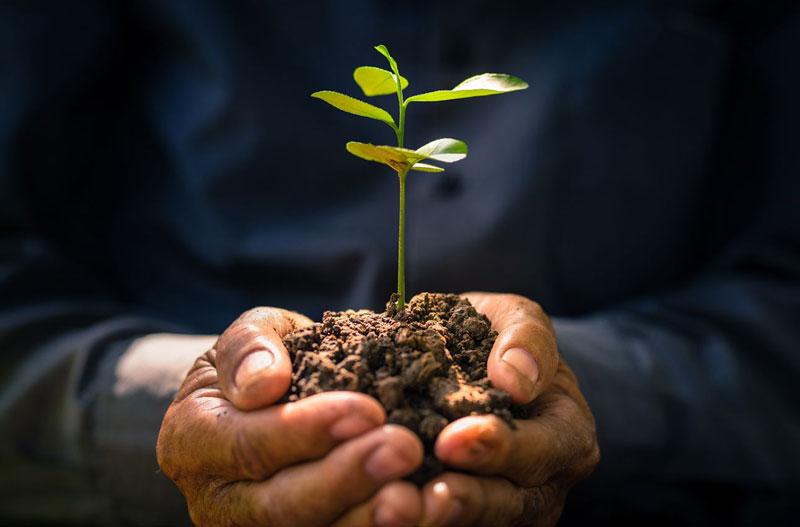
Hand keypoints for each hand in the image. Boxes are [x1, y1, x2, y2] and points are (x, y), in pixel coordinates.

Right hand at [156, 307, 424, 525]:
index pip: (246, 445)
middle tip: (404, 448)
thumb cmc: (264, 361)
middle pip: (278, 508)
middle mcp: (216, 500)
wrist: (272, 399)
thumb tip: (263, 383)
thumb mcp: (251, 335)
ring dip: (365, 520)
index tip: (367, 410)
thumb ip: (248, 346)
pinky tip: (423, 511)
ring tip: (417, 495)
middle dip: (345, 479)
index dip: (305, 432)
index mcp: (191, 440)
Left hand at [420, 293, 598, 525]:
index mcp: (567, 435)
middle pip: (511, 503)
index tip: (454, 440)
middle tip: (426, 492)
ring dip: (439, 518)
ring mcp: (508, 508)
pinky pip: (443, 522)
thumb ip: (526, 336)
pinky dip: (417, 519)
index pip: (542, 451)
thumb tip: (514, 378)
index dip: (500, 449)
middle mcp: (544, 484)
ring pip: (478, 522)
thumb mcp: (517, 317)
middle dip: (468, 499)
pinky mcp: (468, 517)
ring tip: (402, 508)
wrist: (467, 358)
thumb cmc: (496, 337)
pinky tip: (384, 509)